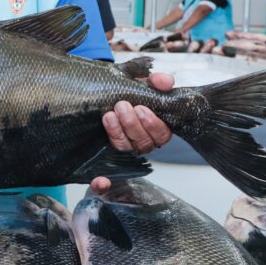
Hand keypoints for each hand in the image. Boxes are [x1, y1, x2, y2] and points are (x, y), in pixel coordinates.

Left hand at [92, 72, 174, 193]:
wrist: (104, 95)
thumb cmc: (128, 92)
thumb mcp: (141, 83)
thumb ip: (155, 81)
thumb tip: (165, 82)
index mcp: (156, 130)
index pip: (161, 134)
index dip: (152, 123)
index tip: (141, 108)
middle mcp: (142, 143)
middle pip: (143, 143)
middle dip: (132, 124)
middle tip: (122, 105)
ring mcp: (125, 151)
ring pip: (126, 149)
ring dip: (118, 133)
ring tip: (109, 114)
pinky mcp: (107, 158)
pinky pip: (106, 176)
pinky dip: (103, 183)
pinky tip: (100, 181)